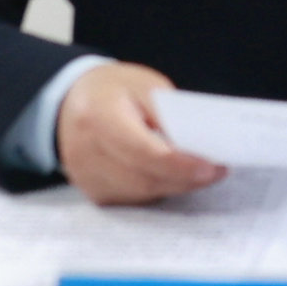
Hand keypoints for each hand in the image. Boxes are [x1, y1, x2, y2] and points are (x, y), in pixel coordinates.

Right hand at [54, 61, 222, 205]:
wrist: (68, 103)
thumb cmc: (112, 91)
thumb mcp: (144, 87)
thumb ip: (169, 116)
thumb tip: (200, 147)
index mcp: (99, 117)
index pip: (144, 152)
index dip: (181, 164)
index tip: (213, 167)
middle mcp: (87, 153)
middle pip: (146, 178)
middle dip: (186, 178)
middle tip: (217, 170)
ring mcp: (87, 177)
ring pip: (143, 194)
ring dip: (176, 186)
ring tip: (202, 172)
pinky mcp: (94, 192)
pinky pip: (135, 199)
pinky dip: (159, 189)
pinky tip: (174, 176)